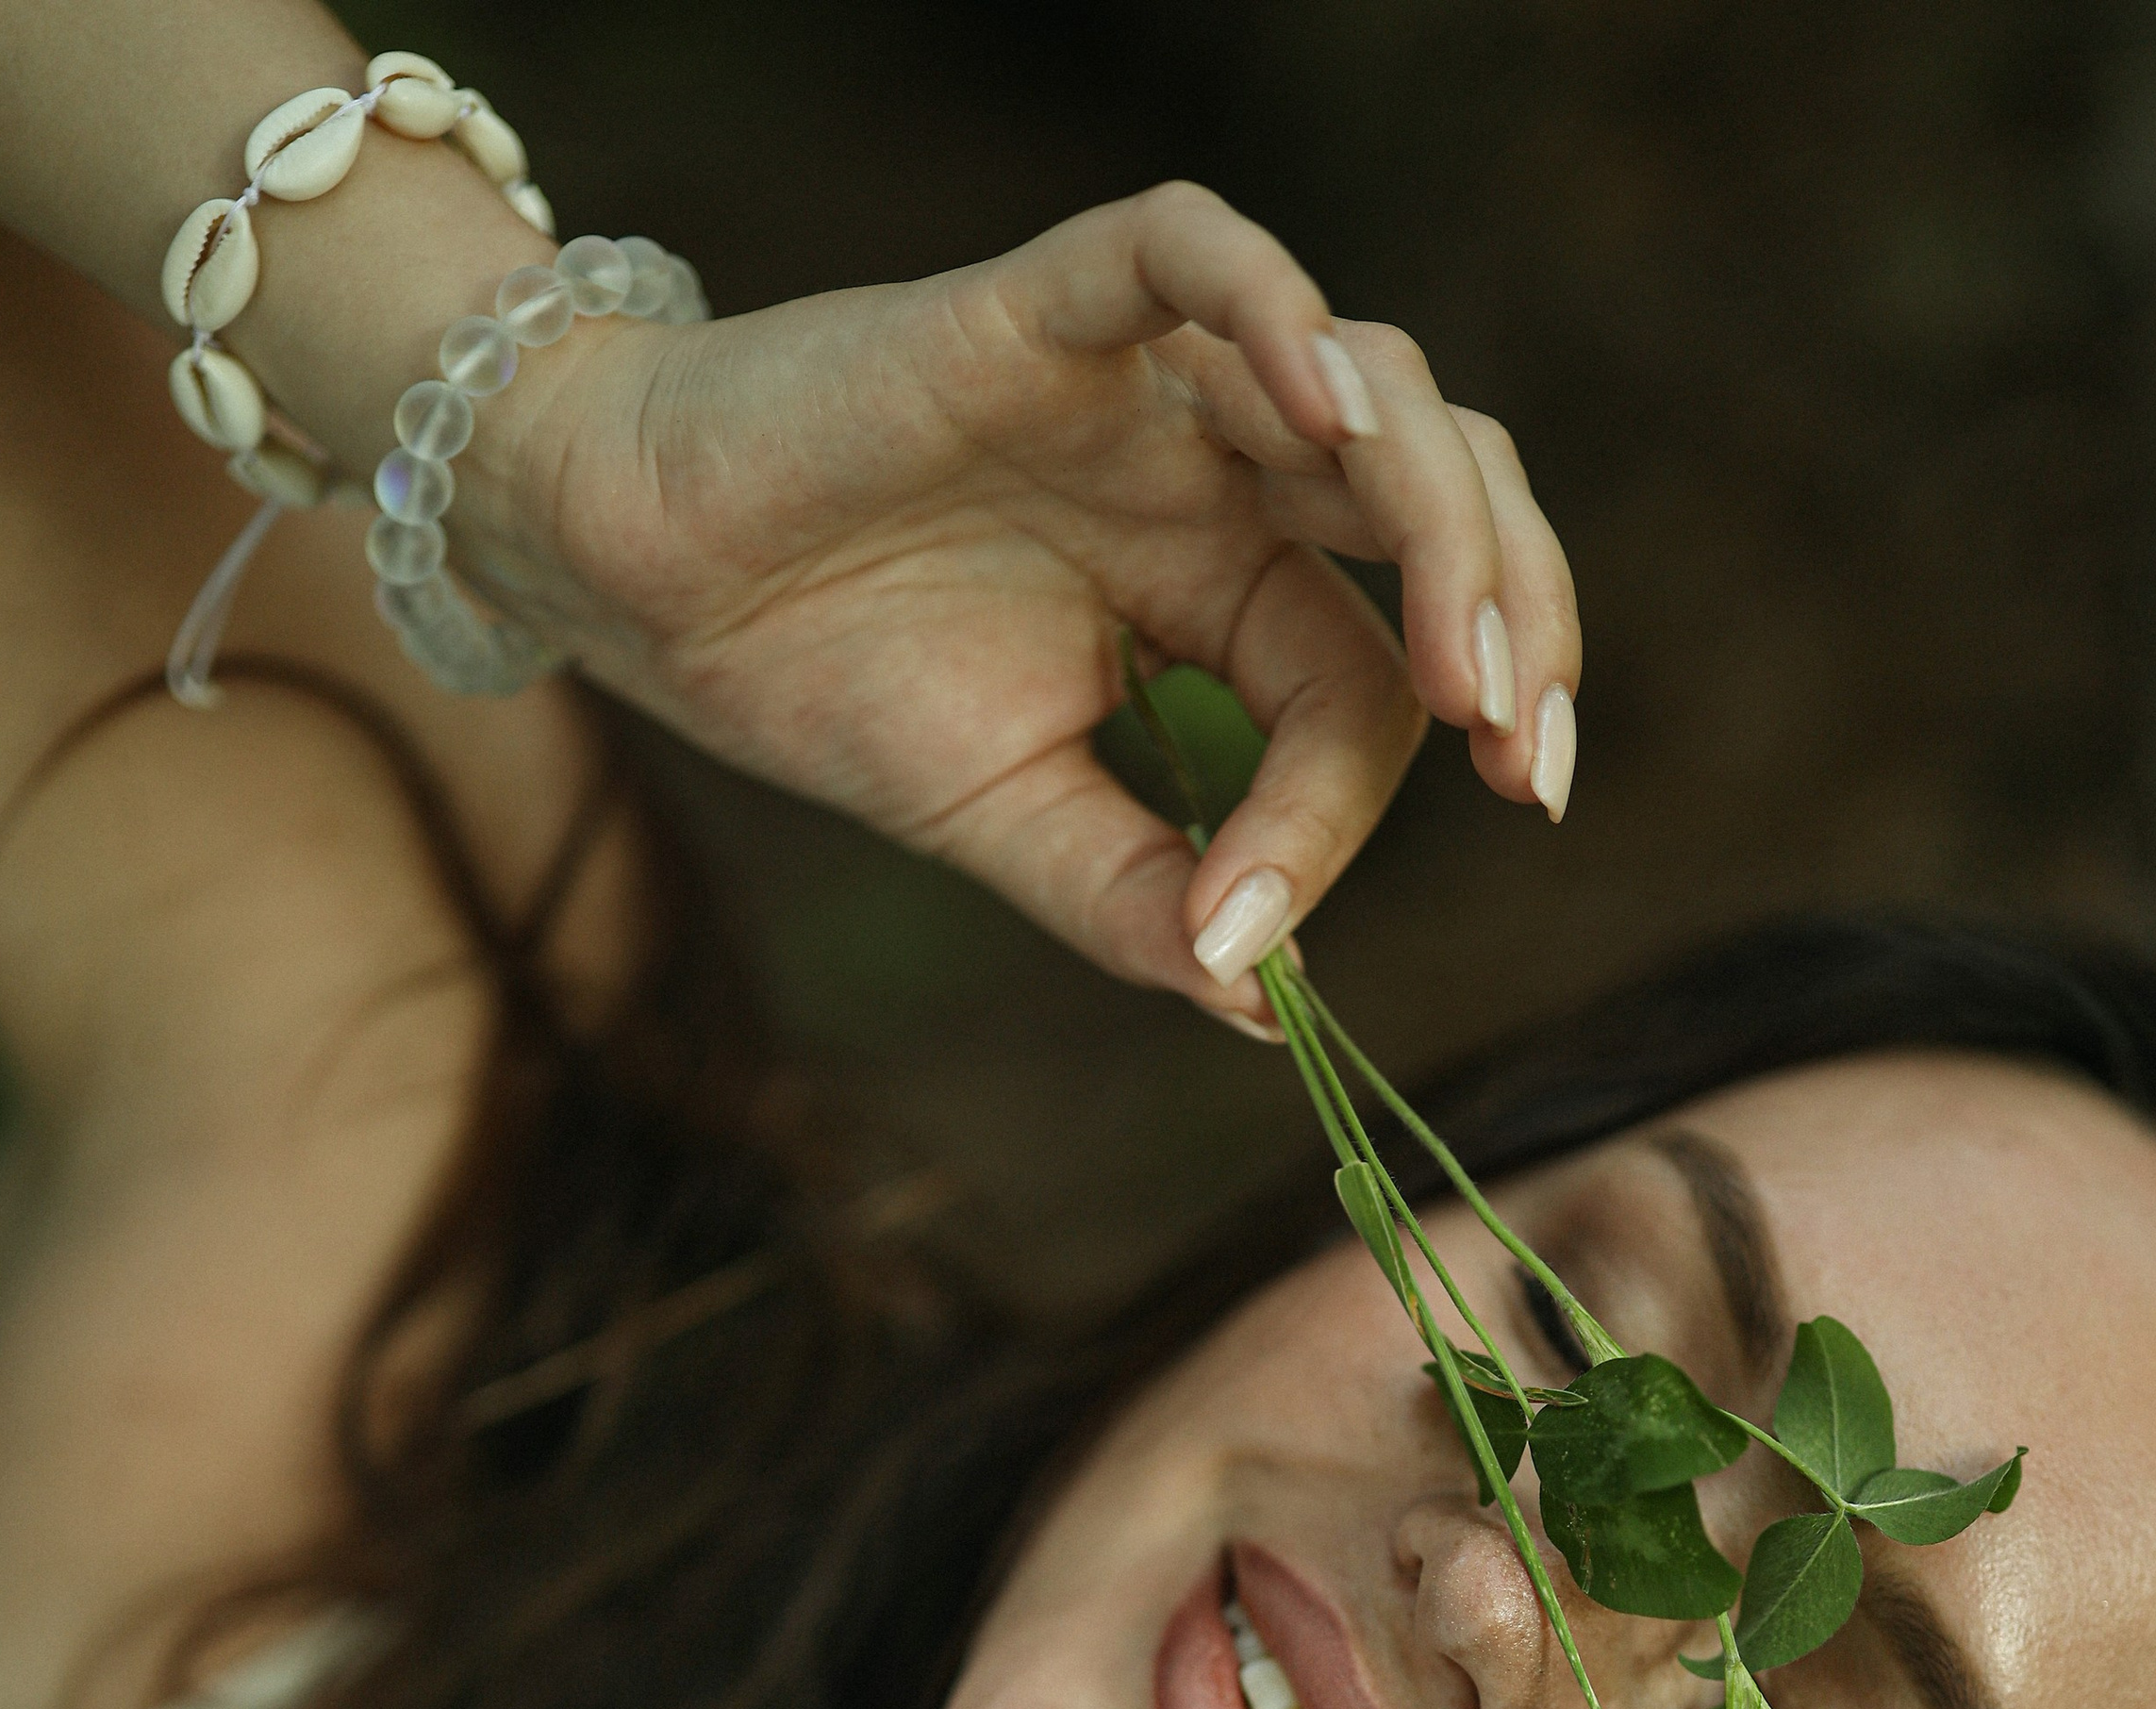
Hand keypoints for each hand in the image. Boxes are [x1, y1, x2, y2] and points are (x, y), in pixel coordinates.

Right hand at [480, 182, 1581, 1025]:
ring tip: (1457, 653)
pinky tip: (1329, 413)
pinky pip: (1192, 251)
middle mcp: (1214, 472)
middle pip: (1436, 500)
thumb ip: (1139, 902)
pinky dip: (1277, 308)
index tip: (1272, 928)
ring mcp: (1144, 383)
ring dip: (1444, 509)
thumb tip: (1261, 1009)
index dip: (1366, 798)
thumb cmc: (820, 679)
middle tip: (1517, 754)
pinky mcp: (1045, 308)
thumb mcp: (1011, 826)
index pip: (1358, 678)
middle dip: (1510, 618)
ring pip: (1365, 380)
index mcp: (1220, 591)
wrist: (638, 582)